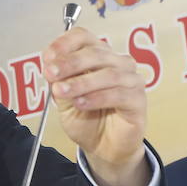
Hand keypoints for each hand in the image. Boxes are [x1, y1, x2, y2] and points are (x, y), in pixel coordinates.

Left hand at [44, 27, 150, 185]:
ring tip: (62, 92)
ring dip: (81, 82)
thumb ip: (58, 81)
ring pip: (108, 73)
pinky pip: (119, 94)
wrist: (102, 147)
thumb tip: (49, 64)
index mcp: (97, 56)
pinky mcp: (138, 100)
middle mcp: (117, 63)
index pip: (83, 37)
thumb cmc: (86, 118)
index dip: (65, 43)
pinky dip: (97, 97)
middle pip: (95, 53)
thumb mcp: (63, 99)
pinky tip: (81, 103)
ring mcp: (130, 80)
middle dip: (70, 63)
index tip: (48, 56)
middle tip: (51, 73)